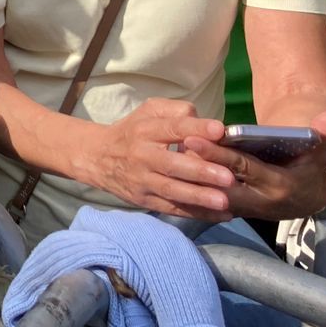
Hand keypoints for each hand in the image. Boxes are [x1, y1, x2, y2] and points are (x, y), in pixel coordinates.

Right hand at [79, 99, 236, 218]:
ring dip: (199, 197)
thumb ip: (176, 111)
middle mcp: (143, 155)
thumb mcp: (148, 111)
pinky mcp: (144, 200)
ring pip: (172, 191)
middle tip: (228, 177)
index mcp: (146, 129)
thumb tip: (205, 124)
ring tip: (225, 202)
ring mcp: (143, 180)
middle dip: (201, 171)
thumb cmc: (133, 131)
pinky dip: (196, 213)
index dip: (196, 129)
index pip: (173, 128)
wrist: (97, 157)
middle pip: (173, 164)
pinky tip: (219, 215)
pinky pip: (172, 208)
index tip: (220, 131)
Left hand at [184, 109, 325, 220]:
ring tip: (166, 157)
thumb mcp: (318, 150)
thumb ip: (323, 132)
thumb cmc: (310, 166)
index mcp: (277, 186)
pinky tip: (171, 177)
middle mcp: (259, 202)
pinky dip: (192, 192)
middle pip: (220, 183)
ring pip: (211, 196)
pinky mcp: (235, 211)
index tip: (194, 138)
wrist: (308, 198)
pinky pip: (209, 205)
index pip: (243, 168)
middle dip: (197, 167)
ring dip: (190, 181)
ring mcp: (245, 209)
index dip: (218, 153)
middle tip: (173, 146)